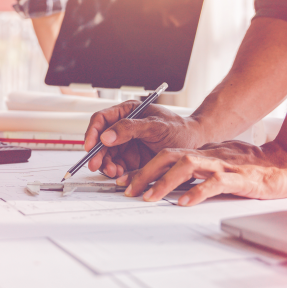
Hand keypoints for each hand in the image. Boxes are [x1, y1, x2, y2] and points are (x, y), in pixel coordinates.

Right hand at [84, 101, 204, 177]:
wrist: (195, 145)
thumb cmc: (180, 129)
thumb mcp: (156, 125)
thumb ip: (130, 128)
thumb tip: (106, 136)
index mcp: (127, 112)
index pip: (101, 119)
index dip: (93, 132)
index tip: (91, 145)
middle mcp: (123, 129)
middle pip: (100, 140)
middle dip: (97, 153)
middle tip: (96, 164)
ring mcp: (127, 145)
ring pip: (107, 155)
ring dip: (106, 164)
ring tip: (113, 171)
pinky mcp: (132, 160)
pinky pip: (117, 167)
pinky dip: (116, 172)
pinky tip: (120, 175)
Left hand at [117, 140, 286, 205]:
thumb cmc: (259, 167)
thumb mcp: (224, 166)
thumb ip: (202, 171)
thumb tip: (176, 183)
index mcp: (205, 153)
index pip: (167, 156)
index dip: (145, 168)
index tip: (126, 182)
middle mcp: (211, 155)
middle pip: (170, 156)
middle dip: (145, 173)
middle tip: (128, 190)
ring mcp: (225, 165)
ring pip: (187, 165)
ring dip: (164, 181)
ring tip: (149, 197)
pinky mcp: (241, 177)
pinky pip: (215, 182)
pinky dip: (197, 191)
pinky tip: (183, 202)